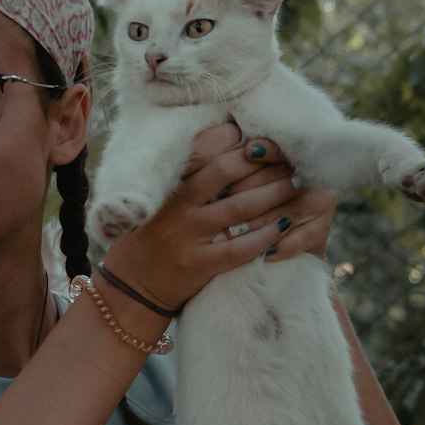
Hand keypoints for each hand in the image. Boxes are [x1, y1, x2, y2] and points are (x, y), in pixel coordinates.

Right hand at [101, 124, 321, 311]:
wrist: (130, 287)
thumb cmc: (151, 235)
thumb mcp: (158, 199)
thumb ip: (187, 175)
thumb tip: (232, 144)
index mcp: (167, 184)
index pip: (204, 146)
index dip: (235, 137)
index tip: (256, 138)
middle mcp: (176, 206)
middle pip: (227, 170)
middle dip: (262, 161)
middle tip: (285, 160)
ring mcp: (187, 236)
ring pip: (240, 207)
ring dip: (274, 194)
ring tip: (293, 186)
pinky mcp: (200, 265)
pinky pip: (241, 248)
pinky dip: (267, 235)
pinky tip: (284, 226)